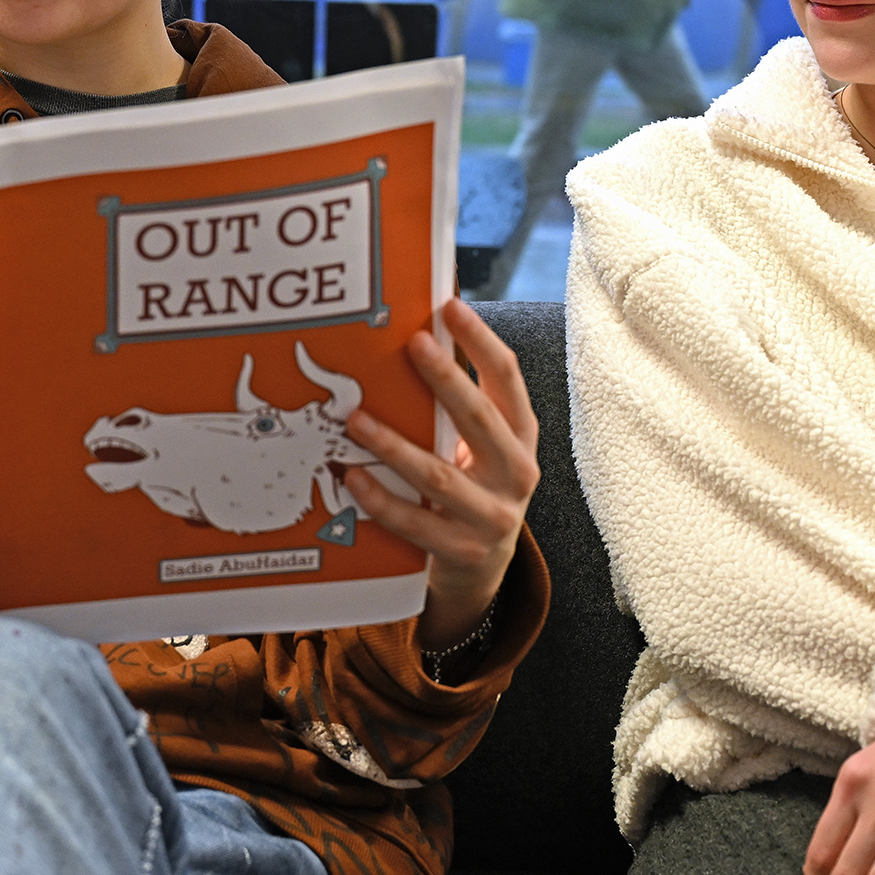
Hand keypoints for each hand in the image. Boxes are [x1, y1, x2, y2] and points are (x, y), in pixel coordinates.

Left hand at [337, 298, 539, 649]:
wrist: (482, 568)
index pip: (508, 379)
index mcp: (521, 436)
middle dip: (447, 380)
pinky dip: (381, 500)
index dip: (481, 341)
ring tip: (356, 420)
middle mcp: (515, 474)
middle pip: (480, 420)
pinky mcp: (461, 552)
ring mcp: (491, 517)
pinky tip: (352, 477)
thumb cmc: (472, 486)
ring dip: (395, 446)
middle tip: (412, 345)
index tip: (450, 307)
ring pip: (439, 477)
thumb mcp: (481, 446)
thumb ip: (455, 405)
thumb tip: (410, 336)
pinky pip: (414, 524)